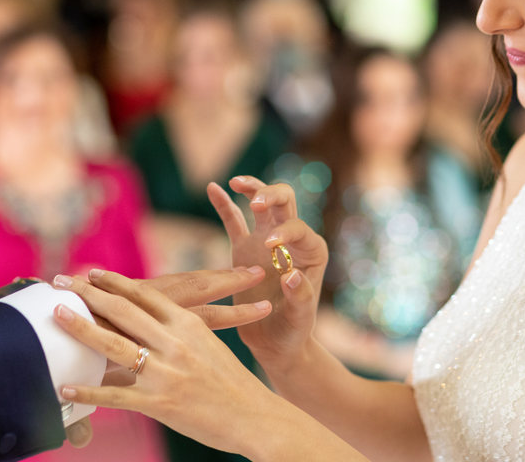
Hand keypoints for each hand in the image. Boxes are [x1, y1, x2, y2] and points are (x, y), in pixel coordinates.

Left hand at [53, 270, 277, 456]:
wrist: (254, 415)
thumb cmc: (233, 382)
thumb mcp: (208, 346)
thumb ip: (180, 333)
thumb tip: (153, 326)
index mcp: (188, 325)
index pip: (145, 295)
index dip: (115, 282)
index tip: (92, 272)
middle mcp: (174, 343)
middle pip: (124, 310)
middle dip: (89, 293)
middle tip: (62, 281)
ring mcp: (165, 372)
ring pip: (114, 345)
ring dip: (81, 328)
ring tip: (57, 315)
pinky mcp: (159, 402)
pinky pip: (114, 396)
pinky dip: (87, 393)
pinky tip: (64, 389)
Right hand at [207, 176, 327, 369]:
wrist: (275, 343)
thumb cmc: (293, 332)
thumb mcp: (300, 319)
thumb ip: (301, 297)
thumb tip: (291, 274)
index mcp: (310, 253)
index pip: (299, 229)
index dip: (285, 231)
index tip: (269, 246)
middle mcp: (290, 240)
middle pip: (285, 202)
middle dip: (271, 195)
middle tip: (256, 203)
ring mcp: (265, 240)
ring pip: (261, 204)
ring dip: (252, 188)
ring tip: (235, 182)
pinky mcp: (244, 248)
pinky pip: (234, 220)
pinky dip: (224, 203)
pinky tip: (213, 187)